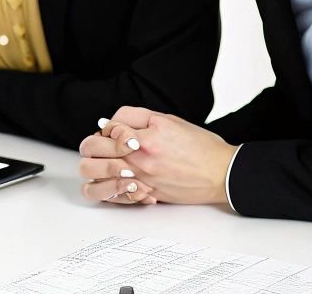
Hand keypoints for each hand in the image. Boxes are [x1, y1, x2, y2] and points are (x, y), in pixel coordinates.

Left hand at [77, 105, 235, 206]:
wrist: (220, 174)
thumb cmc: (201, 146)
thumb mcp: (169, 120)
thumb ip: (138, 118)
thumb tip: (112, 122)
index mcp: (146, 135)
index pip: (108, 126)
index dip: (107, 126)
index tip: (113, 129)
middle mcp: (140, 158)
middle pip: (92, 148)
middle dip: (91, 144)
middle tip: (100, 145)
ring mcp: (140, 178)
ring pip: (94, 174)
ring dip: (92, 166)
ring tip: (102, 163)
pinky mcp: (145, 194)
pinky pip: (111, 194)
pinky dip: (105, 187)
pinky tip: (113, 180)